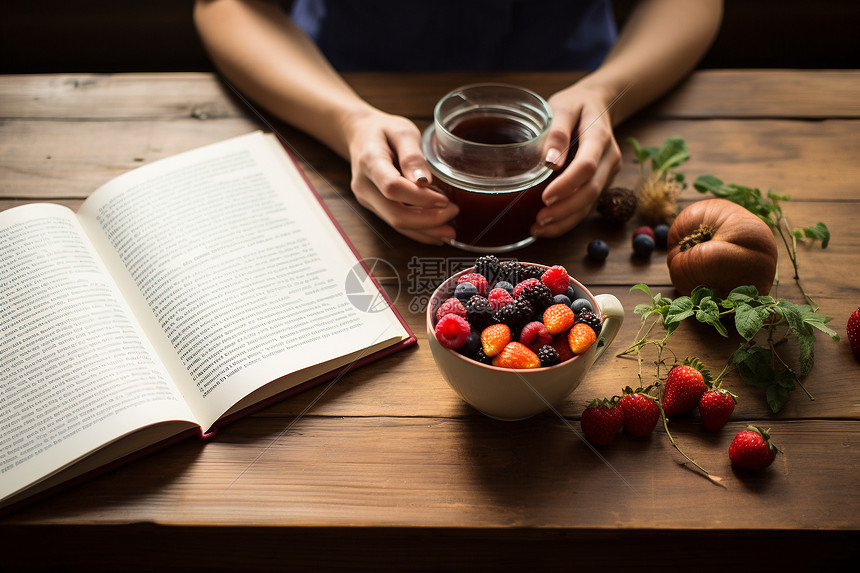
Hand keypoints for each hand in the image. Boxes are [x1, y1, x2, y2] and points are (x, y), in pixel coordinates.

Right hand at [344, 108, 458, 244]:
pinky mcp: (374, 207)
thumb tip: (424, 181)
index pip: (393, 188)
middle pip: (395, 214)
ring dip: (425, 231)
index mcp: (369, 161)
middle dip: (428, 220)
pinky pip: (395, 223)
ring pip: (396, 224)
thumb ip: (412, 155)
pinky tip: (436, 232)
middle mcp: (364, 186)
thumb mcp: (401, 131)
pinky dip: (417, 231)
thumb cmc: (383, 131)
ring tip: (450, 230)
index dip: (420, 198)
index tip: (444, 199)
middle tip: (454, 212)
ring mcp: (367, 199)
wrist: (360, 136)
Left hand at [530, 85, 621, 237]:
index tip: (545, 197)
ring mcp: (606, 173)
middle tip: (539, 220)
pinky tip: (547, 227)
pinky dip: (567, 219)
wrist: (595, 105)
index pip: (586, 167)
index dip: (567, 185)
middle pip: (590, 190)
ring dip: (565, 220)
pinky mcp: (599, 182)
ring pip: (589, 203)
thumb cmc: (575, 105)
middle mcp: (608, 158)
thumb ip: (557, 132)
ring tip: (538, 229)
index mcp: (599, 137)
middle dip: (565, 209)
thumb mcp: (563, 107)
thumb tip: (550, 161)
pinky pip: (586, 205)